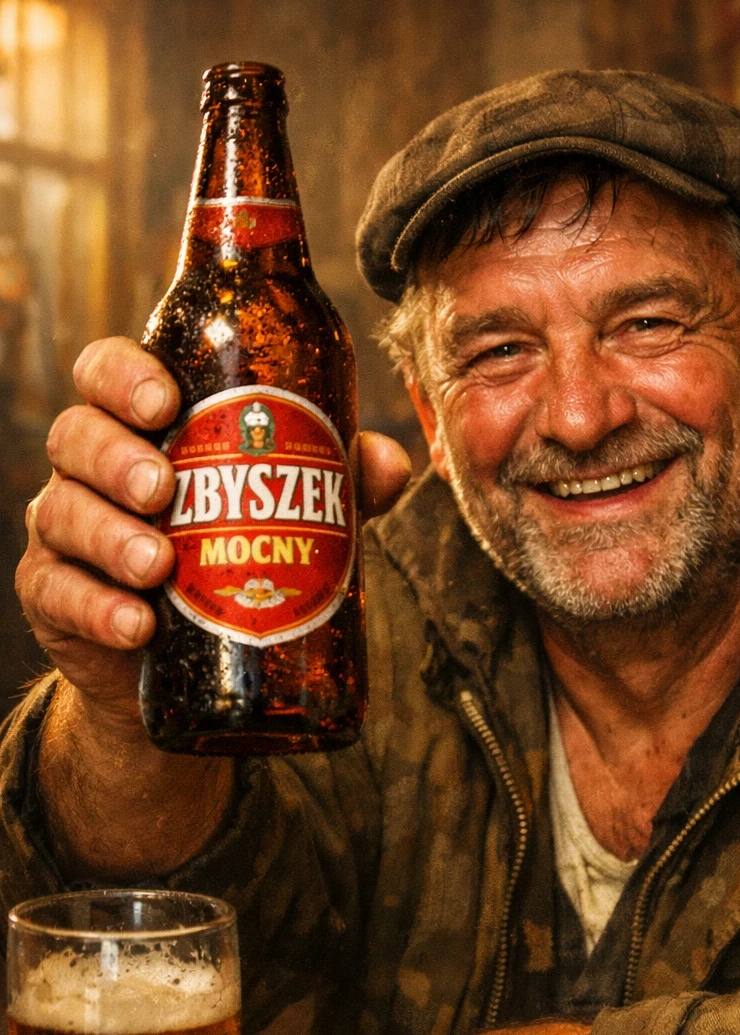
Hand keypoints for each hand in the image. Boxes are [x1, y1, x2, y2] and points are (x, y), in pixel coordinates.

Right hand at [16, 336, 411, 725]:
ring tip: (159, 565)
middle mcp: (94, 469)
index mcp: (142, 426)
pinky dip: (99, 609)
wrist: (196, 661)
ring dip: (111, 536)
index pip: (108, 373)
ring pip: (63, 513)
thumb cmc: (236, 553)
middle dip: (117, 457)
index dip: (124, 375)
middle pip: (77, 434)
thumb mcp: (297, 513)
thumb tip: (386, 462)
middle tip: (164, 488)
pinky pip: (58, 594)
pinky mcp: (56, 598)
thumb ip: (343, 483)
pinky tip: (138, 625)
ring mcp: (67, 533)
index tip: (165, 400)